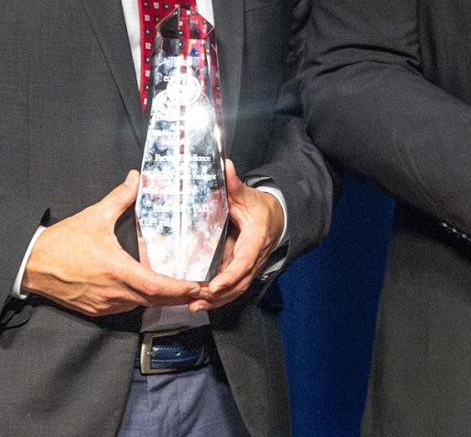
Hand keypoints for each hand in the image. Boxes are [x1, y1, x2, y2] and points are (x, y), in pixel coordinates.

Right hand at [21, 170, 199, 315]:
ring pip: (140, 305)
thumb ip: (120, 198)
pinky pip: (125, 308)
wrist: (31, 266)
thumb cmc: (62, 243)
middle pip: (154, 301)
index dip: (178, 289)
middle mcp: (112, 293)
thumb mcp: (94, 216)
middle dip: (177, 296)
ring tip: (179, 287)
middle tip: (198, 288)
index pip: (155, 286)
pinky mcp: (95, 310)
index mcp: (115, 270)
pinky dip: (140, 300)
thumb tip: (137, 178)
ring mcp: (103, 304)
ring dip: (159, 299)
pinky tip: (147, 288)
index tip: (197, 286)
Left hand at [190, 161, 286, 311]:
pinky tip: (200, 303)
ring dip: (216, 301)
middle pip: (239, 282)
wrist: (277, 219)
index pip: (244, 261)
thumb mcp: (247, 195)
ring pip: (236, 290)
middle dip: (217, 294)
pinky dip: (217, 299)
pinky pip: (233, 290)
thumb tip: (225, 165)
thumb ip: (234, 184)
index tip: (214, 285)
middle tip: (194, 298)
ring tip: (194, 306)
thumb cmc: (260, 208)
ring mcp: (251, 267)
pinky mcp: (244, 273)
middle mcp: (255, 257)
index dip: (230, 275)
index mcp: (256, 238)